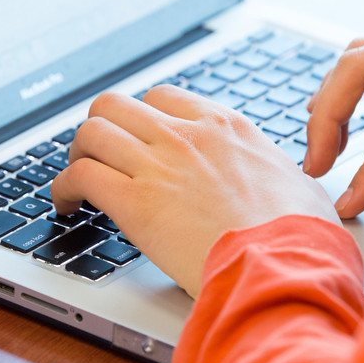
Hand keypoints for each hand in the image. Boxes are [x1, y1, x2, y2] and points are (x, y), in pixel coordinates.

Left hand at [52, 85, 340, 297]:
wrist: (286, 265)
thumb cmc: (299, 234)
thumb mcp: (297, 183)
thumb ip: (273, 173)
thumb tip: (282, 181)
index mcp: (225, 127)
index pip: (162, 98)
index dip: (140, 118)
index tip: (136, 139)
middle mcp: (187, 136)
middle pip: (116, 104)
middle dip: (101, 128)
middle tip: (99, 155)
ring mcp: (159, 165)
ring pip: (92, 132)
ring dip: (78, 154)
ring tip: (77, 179)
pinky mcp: (136, 203)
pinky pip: (80, 175)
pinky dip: (63, 188)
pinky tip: (66, 204)